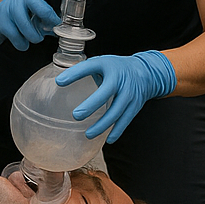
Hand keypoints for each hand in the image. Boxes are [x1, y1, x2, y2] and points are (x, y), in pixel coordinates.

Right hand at [0, 0, 78, 49]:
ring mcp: (10, 6)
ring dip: (35, 36)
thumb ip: (51, 16)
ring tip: (36, 38)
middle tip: (54, 27)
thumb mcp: (36, 10)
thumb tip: (69, 29)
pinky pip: (16, 37)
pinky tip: (23, 42)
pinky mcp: (1, 20)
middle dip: (50, 20)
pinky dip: (22, 44)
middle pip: (40, 7)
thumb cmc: (21, 15)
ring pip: (27, 25)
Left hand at [56, 50, 175, 143]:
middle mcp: (120, 79)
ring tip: (88, 134)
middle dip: (91, 105)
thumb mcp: (101, 64)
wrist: (146, 72)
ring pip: (116, 111)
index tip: (59, 82)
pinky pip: (126, 120)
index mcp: (108, 65)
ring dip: (102, 124)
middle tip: (76, 115)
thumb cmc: (117, 69)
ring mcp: (129, 93)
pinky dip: (117, 131)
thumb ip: (84, 71)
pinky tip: (107, 140)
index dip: (75, 74)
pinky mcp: (135, 105)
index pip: (90, 67)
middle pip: (106, 93)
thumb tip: (59, 82)